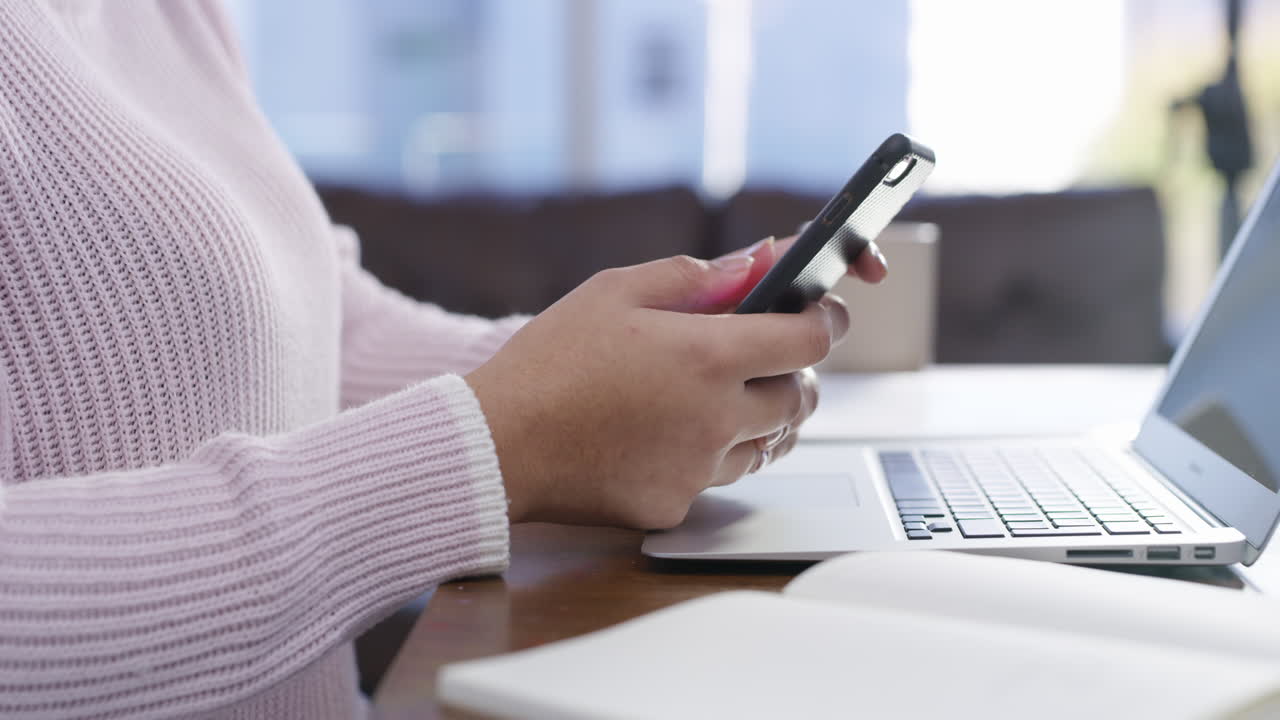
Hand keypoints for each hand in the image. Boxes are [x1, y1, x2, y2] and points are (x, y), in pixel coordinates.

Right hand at [465, 253, 849, 528]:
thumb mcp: (614, 292)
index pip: (810, 340)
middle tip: (763, 357)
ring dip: (757, 417)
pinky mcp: (675, 507)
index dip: (826, 322)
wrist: (498, 444)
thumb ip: (694, 275)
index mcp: (709, 356)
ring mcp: (698, 468)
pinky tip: (665, 435)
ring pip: (767, 444)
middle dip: (792, 373)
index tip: (822, 315)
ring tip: (711, 395)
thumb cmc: (548, 362)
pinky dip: (708, 455)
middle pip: (800, 398)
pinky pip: (716, 478)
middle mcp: (715, 418)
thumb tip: (755, 263)